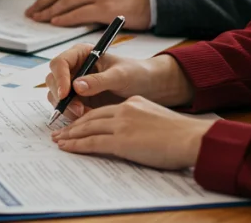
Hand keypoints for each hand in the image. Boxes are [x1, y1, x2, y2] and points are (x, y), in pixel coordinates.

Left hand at [26, 0, 149, 28]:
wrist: (151, 0)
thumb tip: (60, 1)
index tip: (36, 5)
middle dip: (42, 4)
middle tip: (32, 14)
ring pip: (65, 2)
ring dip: (49, 12)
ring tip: (40, 20)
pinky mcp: (104, 7)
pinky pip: (78, 13)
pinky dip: (64, 18)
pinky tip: (55, 22)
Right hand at [46, 44, 193, 118]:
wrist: (150, 88)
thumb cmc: (137, 74)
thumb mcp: (121, 75)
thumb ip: (99, 80)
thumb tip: (77, 86)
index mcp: (82, 54)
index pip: (60, 63)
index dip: (59, 78)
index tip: (66, 93)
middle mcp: (74, 68)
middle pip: (53, 81)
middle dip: (61, 97)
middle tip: (77, 109)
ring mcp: (74, 85)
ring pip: (56, 96)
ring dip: (66, 107)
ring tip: (85, 114)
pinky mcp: (79, 101)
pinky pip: (67, 109)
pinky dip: (73, 115)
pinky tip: (87, 118)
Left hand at [51, 96, 214, 170]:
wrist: (192, 138)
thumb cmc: (182, 135)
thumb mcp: (157, 118)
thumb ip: (140, 121)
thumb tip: (132, 133)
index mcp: (133, 103)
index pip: (104, 110)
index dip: (87, 117)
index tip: (77, 123)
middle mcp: (124, 110)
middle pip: (91, 117)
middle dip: (74, 125)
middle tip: (60, 131)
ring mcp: (122, 124)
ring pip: (88, 128)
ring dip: (71, 135)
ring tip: (59, 140)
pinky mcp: (121, 141)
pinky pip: (92, 143)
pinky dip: (77, 145)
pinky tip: (67, 148)